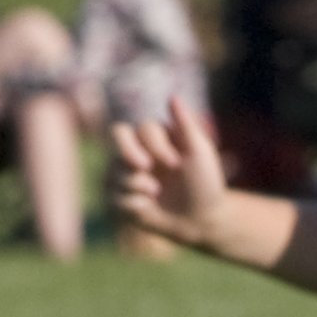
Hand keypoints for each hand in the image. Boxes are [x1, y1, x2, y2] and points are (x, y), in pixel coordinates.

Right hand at [107, 100, 230, 249]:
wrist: (201, 220)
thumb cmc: (205, 183)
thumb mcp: (200, 152)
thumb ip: (186, 124)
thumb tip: (172, 96)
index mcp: (155, 137)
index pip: (142, 127)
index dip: (156, 145)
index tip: (176, 164)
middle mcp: (136, 151)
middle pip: (117, 136)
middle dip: (129, 152)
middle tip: (145, 168)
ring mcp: (124, 174)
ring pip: (112, 170)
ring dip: (137, 184)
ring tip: (156, 194)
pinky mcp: (118, 198)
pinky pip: (111, 196)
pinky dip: (132, 204)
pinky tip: (148, 208)